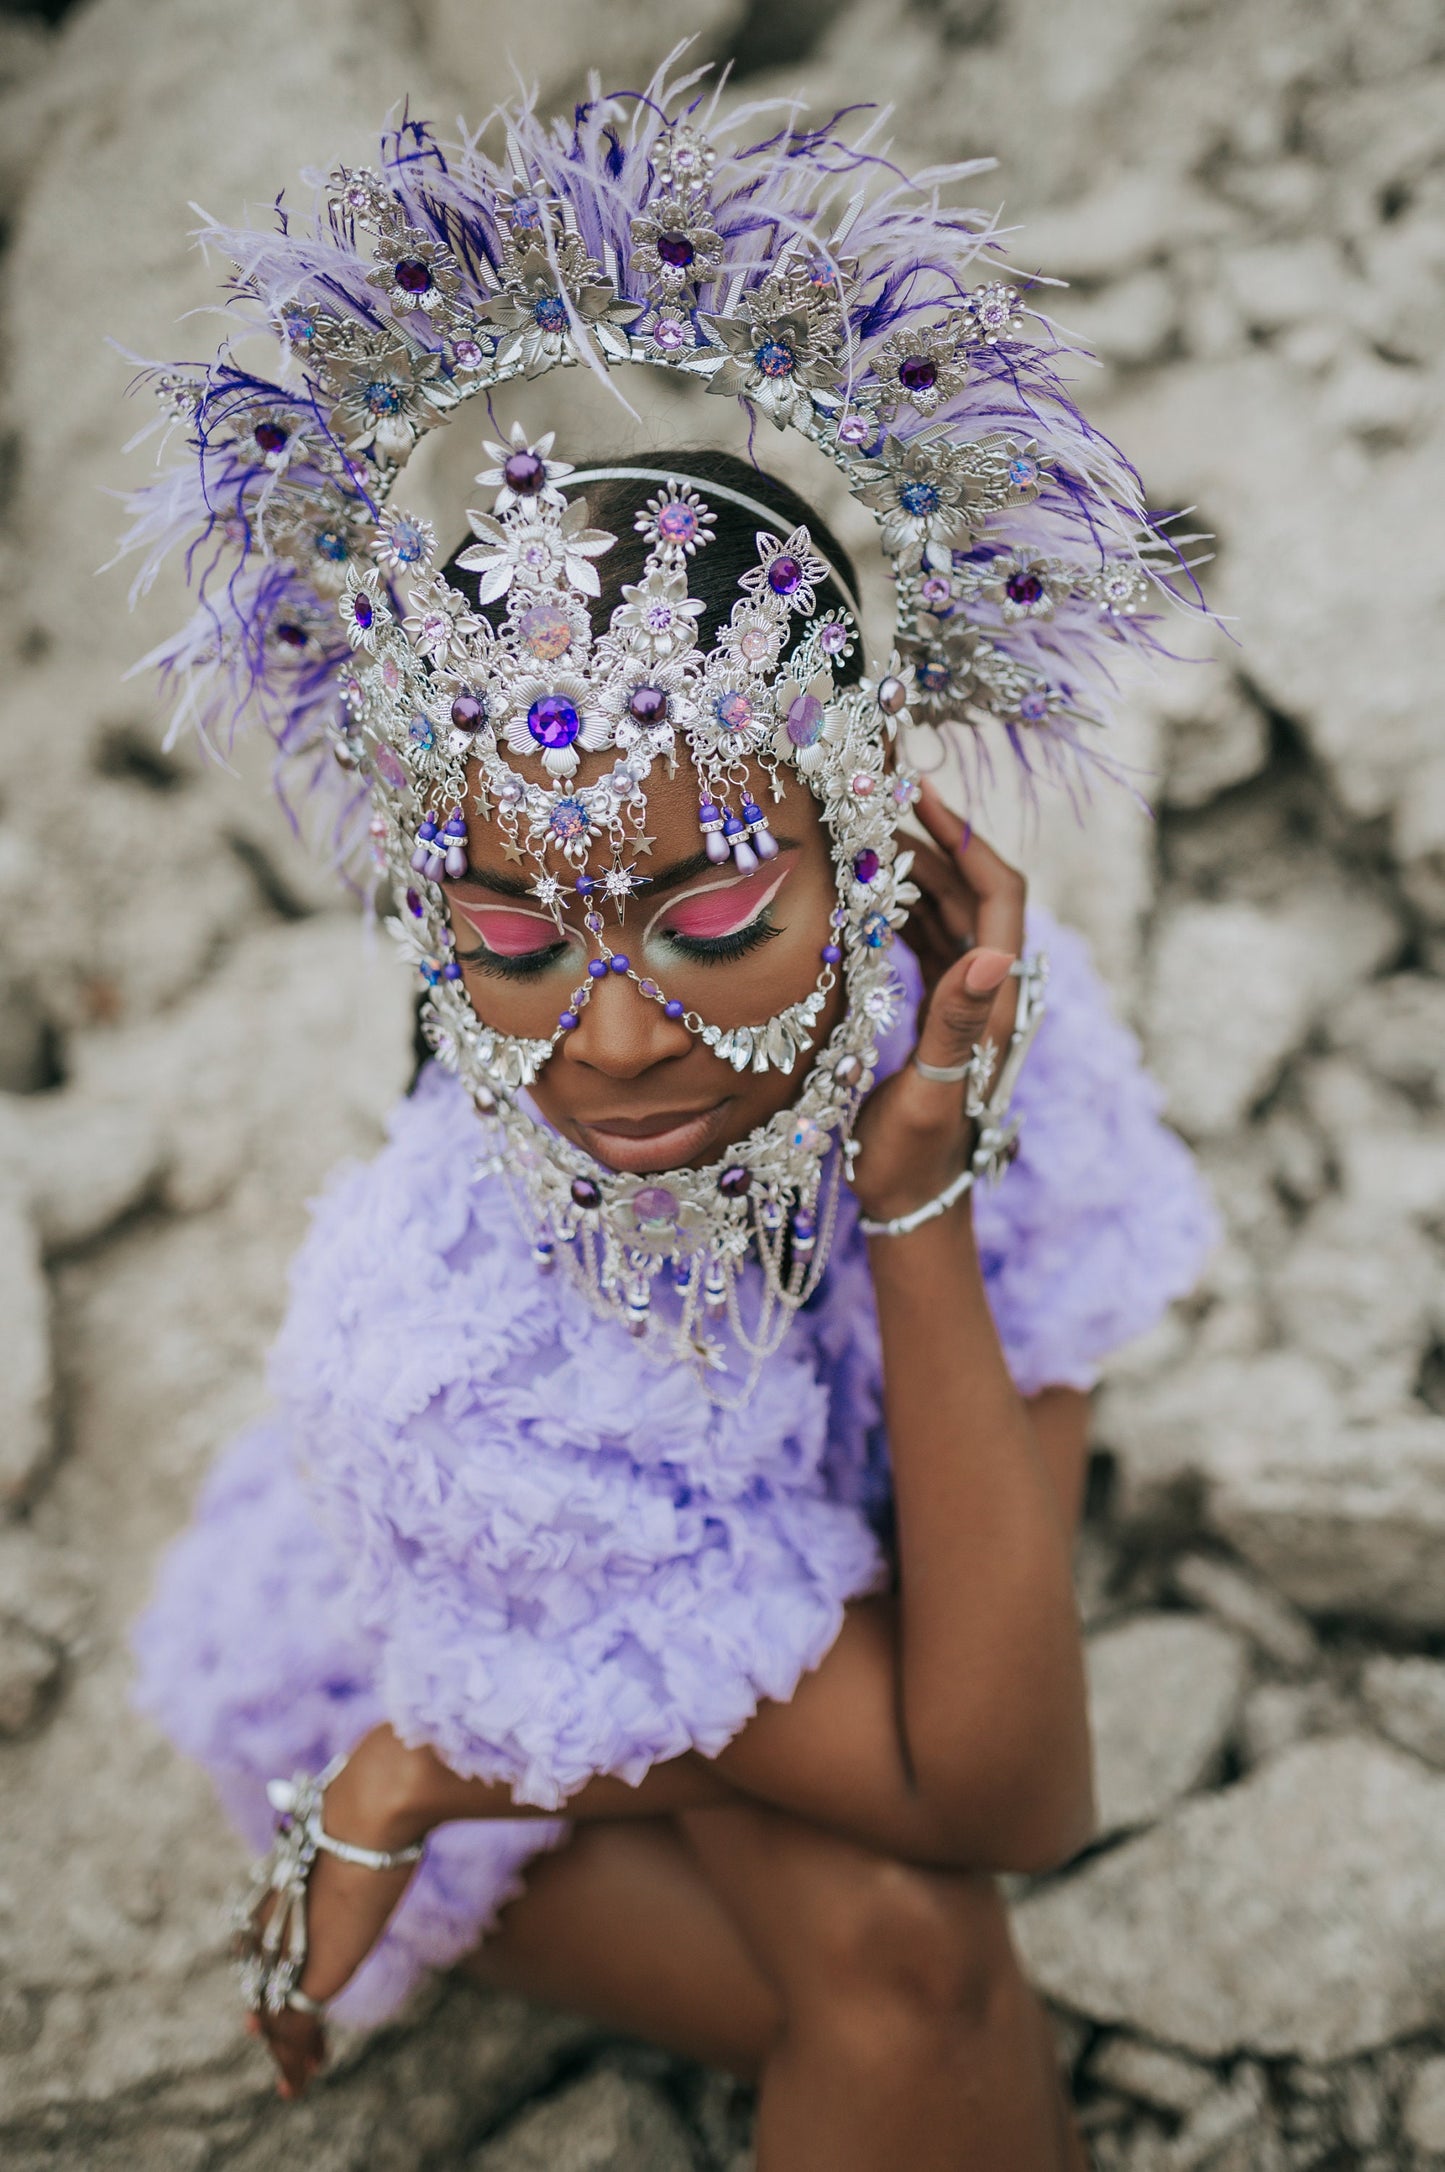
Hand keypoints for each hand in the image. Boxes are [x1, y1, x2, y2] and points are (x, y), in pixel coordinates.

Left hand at [245, 1728, 427, 2101]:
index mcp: (290, 1864)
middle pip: (258, 1963)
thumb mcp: (381, 1791)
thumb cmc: (389, 1784)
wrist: (379, 1800)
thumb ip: (387, 1797)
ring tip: (297, 2073)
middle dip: (267, 2000)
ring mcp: (290, 1940)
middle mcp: (279, 1906)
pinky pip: (291, 2028)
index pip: (263, 1916)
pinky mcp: (307, 1972)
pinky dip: (294, 2058)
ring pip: (272, 2005)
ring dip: (285, 2044)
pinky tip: (303, 2079)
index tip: (262, 1966)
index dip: (262, 1946)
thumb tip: (422, 1764)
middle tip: (264, 2035)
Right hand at [849, 778, 1027, 1225]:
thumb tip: (994, 956)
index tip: (919, 794)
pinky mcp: (940, 1014)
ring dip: (915, 871)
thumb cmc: (915, 1158)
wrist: (913, 1204)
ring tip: (865, 834)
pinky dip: (901, 910)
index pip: (998, 894)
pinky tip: (867, 894)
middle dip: (933, 840)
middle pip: (973, 893)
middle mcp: (988, 992)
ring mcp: (966, 1002)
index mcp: (995, 1001)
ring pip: (948, 914)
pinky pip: (927, 943)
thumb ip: (956, 1023)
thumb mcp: (932, 1090)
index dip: (966, 838)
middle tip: (877, 800)